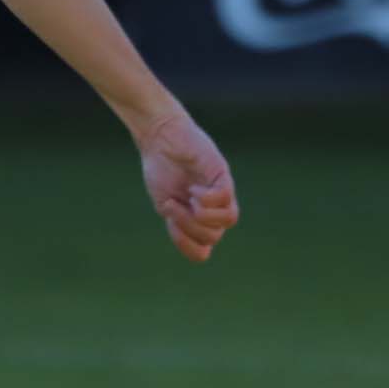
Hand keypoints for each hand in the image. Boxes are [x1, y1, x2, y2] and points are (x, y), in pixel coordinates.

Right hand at [136, 110, 240, 263]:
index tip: (170, 225)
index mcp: (198, 219)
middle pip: (213, 237)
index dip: (187, 246)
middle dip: (188, 226)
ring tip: (188, 199)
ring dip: (203, 216)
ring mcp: (221, 191)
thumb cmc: (160, 169)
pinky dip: (207, 199)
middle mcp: (214, 208)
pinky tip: (194, 188)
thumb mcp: (166, 205)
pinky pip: (225, 197)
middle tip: (172, 205)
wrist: (159, 138)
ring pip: (229, 220)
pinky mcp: (222, 174)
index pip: (203, 249)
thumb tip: (204, 246)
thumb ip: (181, 226)